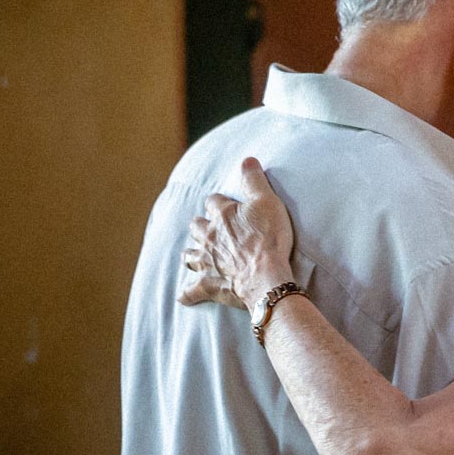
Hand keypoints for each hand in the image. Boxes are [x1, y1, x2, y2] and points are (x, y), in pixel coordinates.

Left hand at [178, 157, 295, 308]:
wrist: (266, 275)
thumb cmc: (269, 238)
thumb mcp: (267, 201)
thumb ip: (254, 179)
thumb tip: (247, 159)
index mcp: (222, 216)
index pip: (213, 202)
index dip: (220, 203)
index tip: (228, 206)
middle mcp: (208, 237)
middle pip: (196, 227)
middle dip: (201, 226)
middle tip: (210, 229)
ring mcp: (207, 261)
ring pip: (190, 255)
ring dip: (192, 253)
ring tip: (196, 254)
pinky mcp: (209, 284)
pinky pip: (191, 290)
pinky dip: (188, 293)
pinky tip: (184, 295)